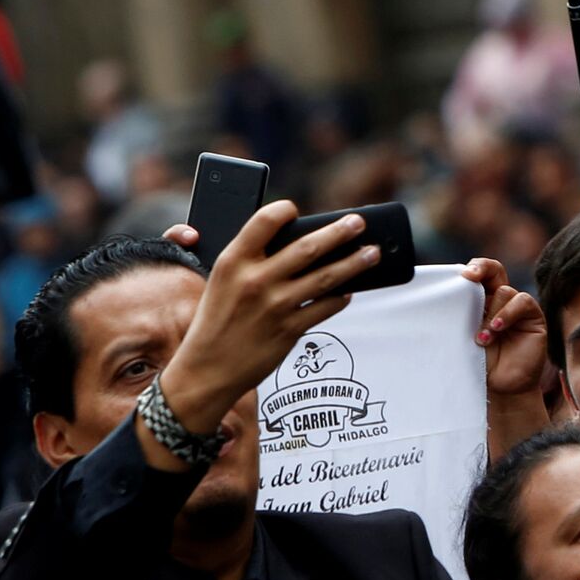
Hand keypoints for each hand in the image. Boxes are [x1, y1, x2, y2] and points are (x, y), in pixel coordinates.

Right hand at [156, 203, 378, 434]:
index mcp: (233, 261)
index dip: (284, 210)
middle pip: (308, 246)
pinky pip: (326, 307)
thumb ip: (251, 261)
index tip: (297, 210)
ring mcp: (275, 306)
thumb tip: (295, 243)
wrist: (207, 369)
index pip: (265, 221)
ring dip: (354, 263)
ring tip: (372, 253)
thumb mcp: (221, 282)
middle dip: (340, 232)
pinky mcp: (290, 330)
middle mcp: (255, 280)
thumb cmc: (216, 321)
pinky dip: (341, 297)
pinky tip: (350, 291)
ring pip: (327, 277)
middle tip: (359, 222)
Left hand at [461, 258, 548, 398]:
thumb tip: (445, 297)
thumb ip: (460, 316)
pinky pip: (522, 302)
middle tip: (470, 276)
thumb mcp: (464, 337)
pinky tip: (497, 329)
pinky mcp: (533, 317)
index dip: (472, 269)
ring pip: (504, 291)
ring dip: (491, 313)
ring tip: (482, 338)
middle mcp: (499, 301)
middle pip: (494, 270)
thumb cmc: (479, 364)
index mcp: (480, 302)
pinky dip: (508, 313)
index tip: (461, 275)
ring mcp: (517, 308)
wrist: (500, 388)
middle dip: (482, 268)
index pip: (478, 275)